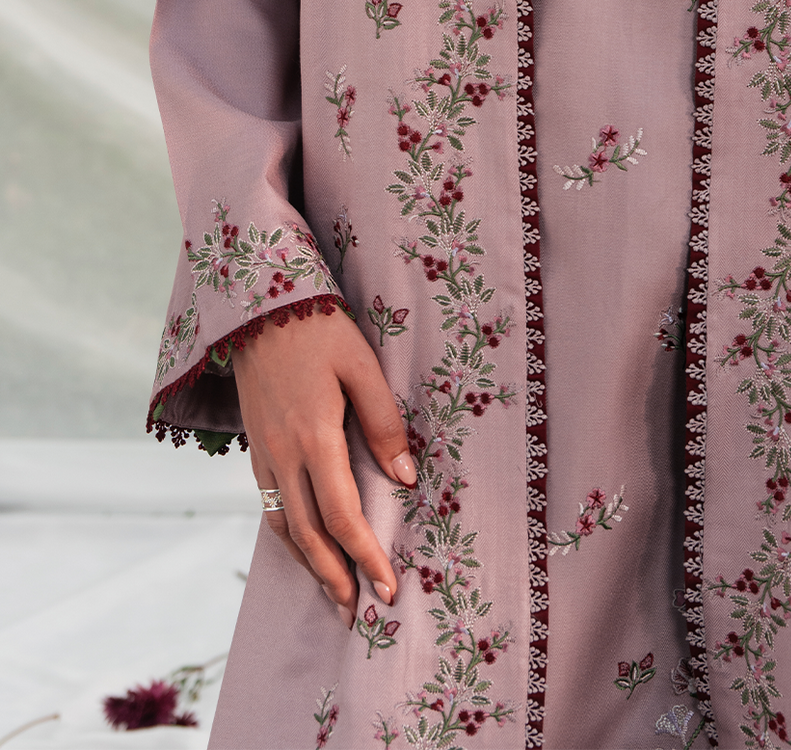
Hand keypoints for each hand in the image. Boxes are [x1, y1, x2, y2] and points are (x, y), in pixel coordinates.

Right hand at [233, 305, 415, 625]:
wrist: (256, 306)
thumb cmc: (319, 329)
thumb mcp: (362, 366)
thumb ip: (384, 422)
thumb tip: (405, 478)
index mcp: (314, 437)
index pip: (342, 516)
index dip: (366, 556)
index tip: (387, 588)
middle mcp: (283, 456)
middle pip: (309, 535)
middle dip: (335, 579)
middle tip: (359, 615)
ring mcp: (264, 454)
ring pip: (284, 527)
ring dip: (310, 566)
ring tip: (334, 595)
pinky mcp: (255, 448)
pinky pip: (270, 506)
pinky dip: (289, 537)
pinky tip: (305, 548)